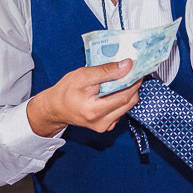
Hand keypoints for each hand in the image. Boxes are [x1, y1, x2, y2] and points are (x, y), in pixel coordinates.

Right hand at [26, 60, 140, 137]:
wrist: (56, 108)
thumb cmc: (66, 91)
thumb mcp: (82, 76)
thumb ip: (105, 71)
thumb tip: (126, 65)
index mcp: (94, 111)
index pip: (123, 97)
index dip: (133, 82)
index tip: (137, 69)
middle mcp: (102, 123)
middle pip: (129, 103)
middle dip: (132, 86)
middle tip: (131, 71)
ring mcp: (105, 126)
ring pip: (127, 107)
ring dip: (128, 92)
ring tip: (120, 79)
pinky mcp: (106, 126)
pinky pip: (121, 111)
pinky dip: (121, 99)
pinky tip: (114, 90)